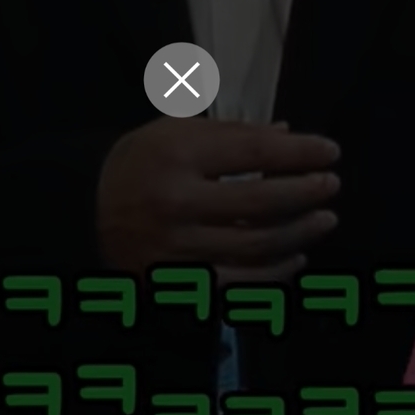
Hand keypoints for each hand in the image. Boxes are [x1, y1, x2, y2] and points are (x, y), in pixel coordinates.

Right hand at [96, 116, 340, 284]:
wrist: (83, 212)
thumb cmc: (138, 163)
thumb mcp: (174, 130)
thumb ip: (232, 133)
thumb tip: (289, 135)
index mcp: (176, 155)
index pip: (254, 151)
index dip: (300, 151)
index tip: (330, 151)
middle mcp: (177, 204)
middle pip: (262, 201)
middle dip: (306, 193)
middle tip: (331, 185)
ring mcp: (178, 248)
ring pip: (257, 245)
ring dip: (300, 233)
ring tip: (324, 219)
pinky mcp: (179, 282)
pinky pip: (241, 283)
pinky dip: (275, 272)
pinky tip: (295, 257)